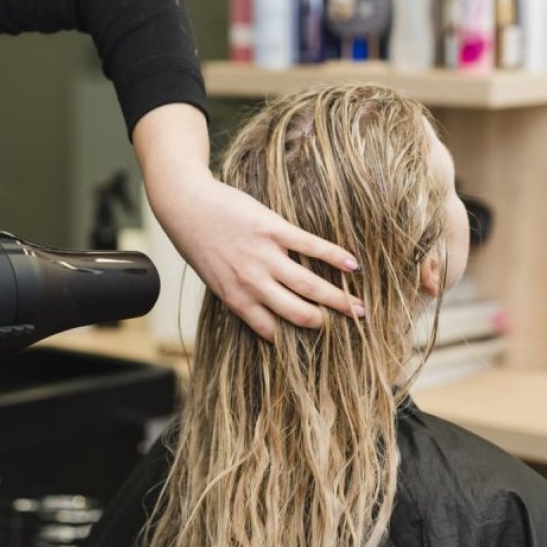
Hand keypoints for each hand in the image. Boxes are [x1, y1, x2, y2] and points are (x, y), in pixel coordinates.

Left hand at [150, 173, 362, 340]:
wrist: (186, 205)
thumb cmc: (199, 243)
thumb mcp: (214, 279)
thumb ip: (240, 295)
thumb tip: (267, 312)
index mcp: (236, 299)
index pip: (273, 330)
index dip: (297, 339)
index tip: (318, 341)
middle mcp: (252, 283)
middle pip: (298, 312)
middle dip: (326, 322)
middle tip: (350, 325)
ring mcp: (264, 256)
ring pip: (309, 285)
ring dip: (339, 298)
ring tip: (360, 306)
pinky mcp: (273, 229)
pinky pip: (311, 247)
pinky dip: (335, 257)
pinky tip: (353, 265)